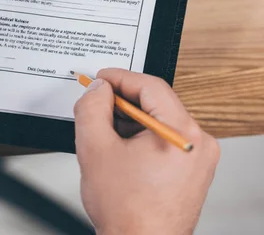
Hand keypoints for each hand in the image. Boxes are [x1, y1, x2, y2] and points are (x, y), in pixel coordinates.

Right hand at [74, 69, 219, 234]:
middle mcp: (197, 143)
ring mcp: (198, 158)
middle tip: (97, 103)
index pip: (151, 86)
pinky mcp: (192, 170)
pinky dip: (141, 135)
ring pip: (160, 120)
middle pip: (157, 102)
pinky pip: (165, 138)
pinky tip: (120, 147)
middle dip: (123, 100)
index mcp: (181, 133)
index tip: (100, 78)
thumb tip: (97, 89)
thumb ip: (91, 108)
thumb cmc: (126, 211)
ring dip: (130, 119)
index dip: (120, 77)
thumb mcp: (95, 148)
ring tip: (105, 131)